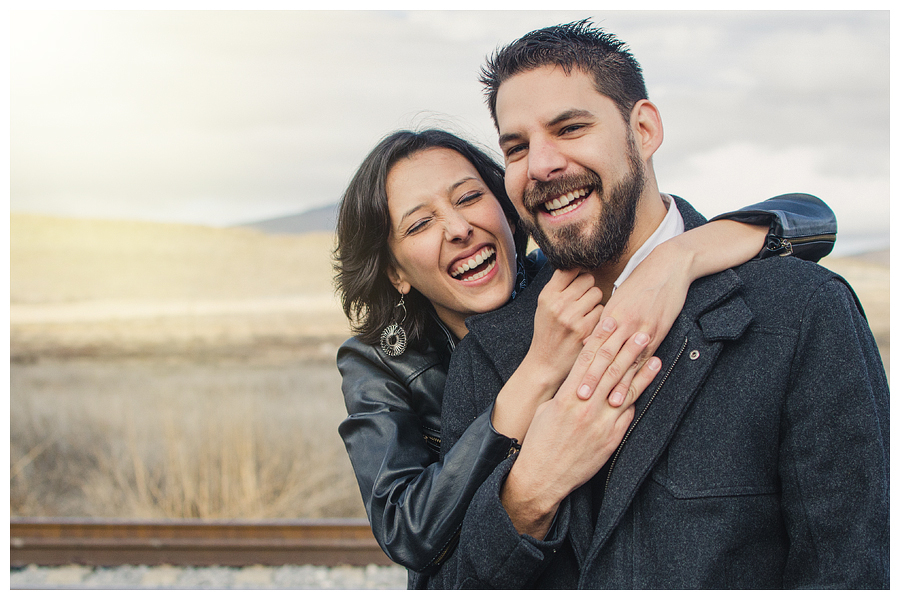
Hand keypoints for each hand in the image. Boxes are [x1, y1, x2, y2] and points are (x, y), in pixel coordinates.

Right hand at [500, 333, 661, 538]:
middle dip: (626, 348)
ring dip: (640, 369)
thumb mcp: (548, 410)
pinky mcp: (611, 439)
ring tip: (652, 353)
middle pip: (610, 370)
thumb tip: (583, 380)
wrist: (543, 477)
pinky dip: (637, 396)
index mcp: (567, 397)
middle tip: (640, 331)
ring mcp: (601, 424)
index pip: (587, 360)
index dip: (600, 339)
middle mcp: (586, 407)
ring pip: (625, 390)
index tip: (610, 322)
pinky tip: (647, 383)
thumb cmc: (540, 442)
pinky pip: (628, 414)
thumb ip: (567, 393)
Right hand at [526, 268, 603, 388]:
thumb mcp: (545, 307)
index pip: (569, 269)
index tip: (579, 278)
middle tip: (582, 300)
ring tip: (585, 313)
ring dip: (595, 301)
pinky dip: (599, 317)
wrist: (545, 363)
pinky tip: (590, 324)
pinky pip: (602, 310)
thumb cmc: (548, 332)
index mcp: (547, 295)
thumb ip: (559, 288)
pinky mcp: (586, 329)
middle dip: (588, 288)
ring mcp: (572, 317)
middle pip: (587, 279)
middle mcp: (558, 304)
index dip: (577, 272)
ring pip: (597, 293)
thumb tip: (579, 266)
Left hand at [574, 218, 768, 402]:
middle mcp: (622, 323)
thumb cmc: (641, 282)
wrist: (668, 266)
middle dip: (593, 378)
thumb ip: (605, 321)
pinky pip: (645, 357)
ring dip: (616, 383)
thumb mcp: (618, 299)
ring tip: (608, 402)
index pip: (592, 345)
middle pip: (604, 356)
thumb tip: (589, 341)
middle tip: (581, 398)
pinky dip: (638, 375)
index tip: (572, 382)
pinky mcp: (657, 331)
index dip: (582, 365)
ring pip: (624, 360)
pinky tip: (635, 387)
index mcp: (609, 315)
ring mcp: (640, 328)